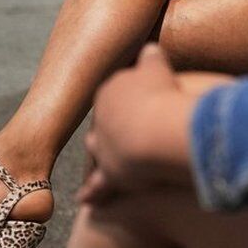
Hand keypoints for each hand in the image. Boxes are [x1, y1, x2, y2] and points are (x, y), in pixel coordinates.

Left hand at [79, 45, 195, 202]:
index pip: (112, 95)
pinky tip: (85, 199)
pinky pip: (99, 185)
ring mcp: (103, 148)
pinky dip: (93, 191)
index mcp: (109, 91)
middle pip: (103, 124)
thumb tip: (150, 48)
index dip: (125, 101)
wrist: (157, 129)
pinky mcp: (110, 175)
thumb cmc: (161, 95)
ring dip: (101, 156)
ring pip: (98, 152)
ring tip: (107, 162)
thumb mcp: (157, 68)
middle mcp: (100, 120)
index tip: (134, 105)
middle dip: (110, 128)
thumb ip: (152, 58)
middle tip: (124, 132)